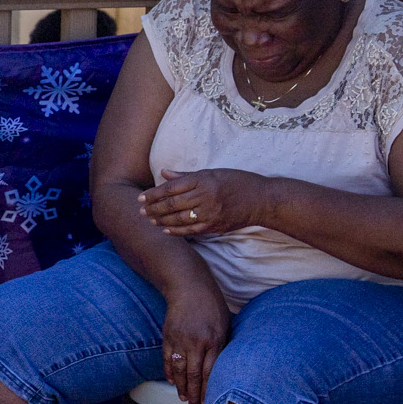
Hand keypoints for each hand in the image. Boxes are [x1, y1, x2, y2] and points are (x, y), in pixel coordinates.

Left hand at [141, 169, 273, 237]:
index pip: (171, 188)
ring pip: (179, 219)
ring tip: (150, 220)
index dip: (153, 194)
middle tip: (140, 211)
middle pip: (172, 204)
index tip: (140, 197)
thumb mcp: (213, 172)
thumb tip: (163, 172)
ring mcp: (210, 213)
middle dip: (153, 208)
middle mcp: (205, 196)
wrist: (262, 200)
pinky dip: (176, 231)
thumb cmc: (237, 181)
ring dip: (162, 220)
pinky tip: (166, 229)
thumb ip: (186, 176)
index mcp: (203, 180)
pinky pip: (191, 230)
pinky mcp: (215, 226)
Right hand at [159, 281, 229, 403]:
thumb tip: (222, 368)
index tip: (208, 402)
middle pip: (193, 375)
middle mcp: (196, 343)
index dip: (208, 390)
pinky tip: (172, 382)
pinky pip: (168, 359)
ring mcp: (179, 340)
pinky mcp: (168, 336)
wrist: (188, 287)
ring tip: (183, 399)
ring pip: (179, 370)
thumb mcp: (225, 324)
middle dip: (194, 394)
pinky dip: (169, 372)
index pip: (210, 372)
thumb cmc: (212, 305)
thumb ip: (223, 346)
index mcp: (213, 341)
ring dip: (180, 387)